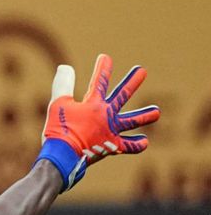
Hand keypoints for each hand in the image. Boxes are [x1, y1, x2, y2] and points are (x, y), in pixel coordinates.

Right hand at [37, 54, 159, 188]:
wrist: (64, 156)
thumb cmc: (59, 129)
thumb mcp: (57, 104)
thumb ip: (63, 84)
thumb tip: (66, 66)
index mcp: (93, 104)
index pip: (99, 81)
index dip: (103, 68)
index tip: (106, 57)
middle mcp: (107, 116)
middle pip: (122, 95)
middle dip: (132, 82)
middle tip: (142, 71)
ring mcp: (111, 131)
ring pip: (132, 121)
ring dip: (145, 116)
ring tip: (157, 112)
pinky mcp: (112, 146)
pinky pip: (129, 146)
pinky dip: (137, 144)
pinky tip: (144, 141)